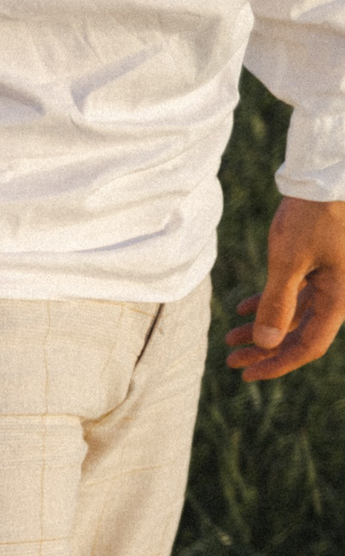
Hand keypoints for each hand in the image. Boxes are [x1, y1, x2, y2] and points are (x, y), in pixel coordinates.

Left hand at [226, 197, 344, 381]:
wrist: (328, 174)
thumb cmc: (313, 215)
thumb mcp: (289, 261)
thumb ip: (278, 304)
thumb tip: (267, 344)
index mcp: (340, 296)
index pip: (309, 345)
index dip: (278, 363)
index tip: (246, 374)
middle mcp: (340, 291)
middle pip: (300, 332)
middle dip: (264, 349)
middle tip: (231, 361)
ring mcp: (332, 277)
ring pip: (295, 313)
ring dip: (263, 326)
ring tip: (229, 338)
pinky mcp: (322, 263)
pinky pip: (297, 292)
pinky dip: (270, 301)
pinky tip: (240, 309)